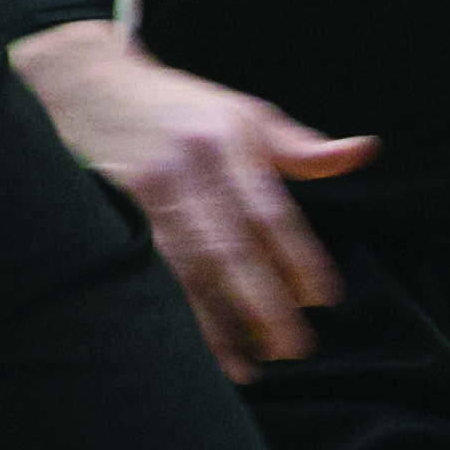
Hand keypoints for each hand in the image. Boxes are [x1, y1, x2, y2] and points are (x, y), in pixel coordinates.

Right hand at [12, 22, 373, 377]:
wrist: (85, 83)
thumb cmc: (179, 107)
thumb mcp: (243, 112)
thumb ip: (301, 146)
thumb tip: (364, 152)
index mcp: (228, 139)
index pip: (271, 211)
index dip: (300, 259)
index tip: (324, 299)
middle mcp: (187, 165)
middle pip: (231, 248)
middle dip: (265, 305)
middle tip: (295, 349)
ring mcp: (141, 191)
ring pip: (186, 270)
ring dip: (218, 324)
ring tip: (249, 367)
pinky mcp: (105, 213)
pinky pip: (145, 273)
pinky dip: (171, 313)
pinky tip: (189, 347)